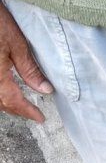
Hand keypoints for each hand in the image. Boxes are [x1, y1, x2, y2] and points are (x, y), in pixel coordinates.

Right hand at [0, 2, 52, 121]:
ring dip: (4, 101)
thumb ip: (29, 70)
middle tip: (32, 112)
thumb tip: (44, 90)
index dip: (27, 112)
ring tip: (19, 103)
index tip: (40, 118)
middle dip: (14, 109)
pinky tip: (4, 87)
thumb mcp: (17, 44)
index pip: (13, 101)